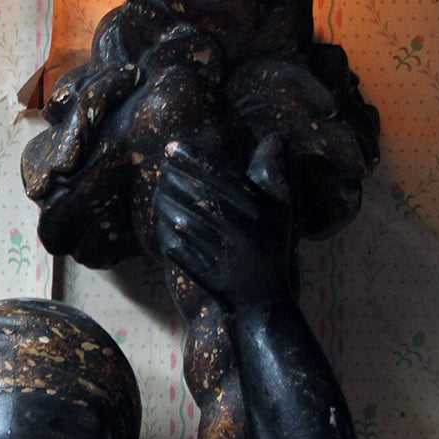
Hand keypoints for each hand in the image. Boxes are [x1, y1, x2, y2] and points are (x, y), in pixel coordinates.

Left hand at [153, 139, 293, 308]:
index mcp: (257, 209)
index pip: (220, 175)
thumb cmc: (271, 246)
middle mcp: (238, 229)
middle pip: (196, 194)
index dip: (194, 158)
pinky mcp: (204, 272)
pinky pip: (175, 246)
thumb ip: (271, 173)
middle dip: (173, 177)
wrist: (262, 300)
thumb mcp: (280, 209)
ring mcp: (220, 253)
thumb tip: (274, 137)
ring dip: (164, 202)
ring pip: (182, 219)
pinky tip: (160, 220)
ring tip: (158, 191)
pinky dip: (164, 232)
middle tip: (162, 167)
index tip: (172, 146)